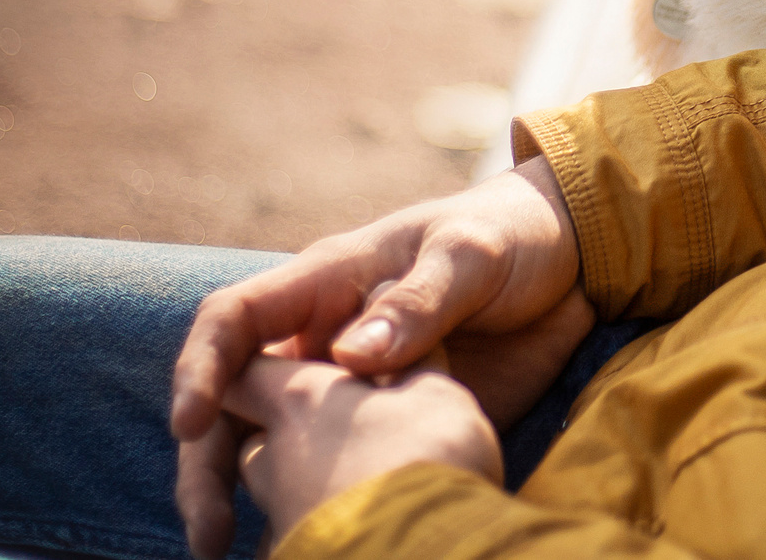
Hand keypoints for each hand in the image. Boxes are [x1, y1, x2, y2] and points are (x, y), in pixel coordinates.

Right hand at [172, 157, 593, 559]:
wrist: (574, 264)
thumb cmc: (510, 236)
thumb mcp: (472, 253)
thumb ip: (421, 299)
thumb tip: (352, 356)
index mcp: (326, 283)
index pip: (234, 320)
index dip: (201, 368)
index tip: (191, 424)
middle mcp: (324, 340)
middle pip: (236, 401)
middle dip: (208, 462)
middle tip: (210, 529)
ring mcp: (352, 388)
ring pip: (273, 445)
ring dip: (251, 497)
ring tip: (239, 551)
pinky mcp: (388, 427)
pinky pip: (335, 469)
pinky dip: (313, 505)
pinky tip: (314, 540)